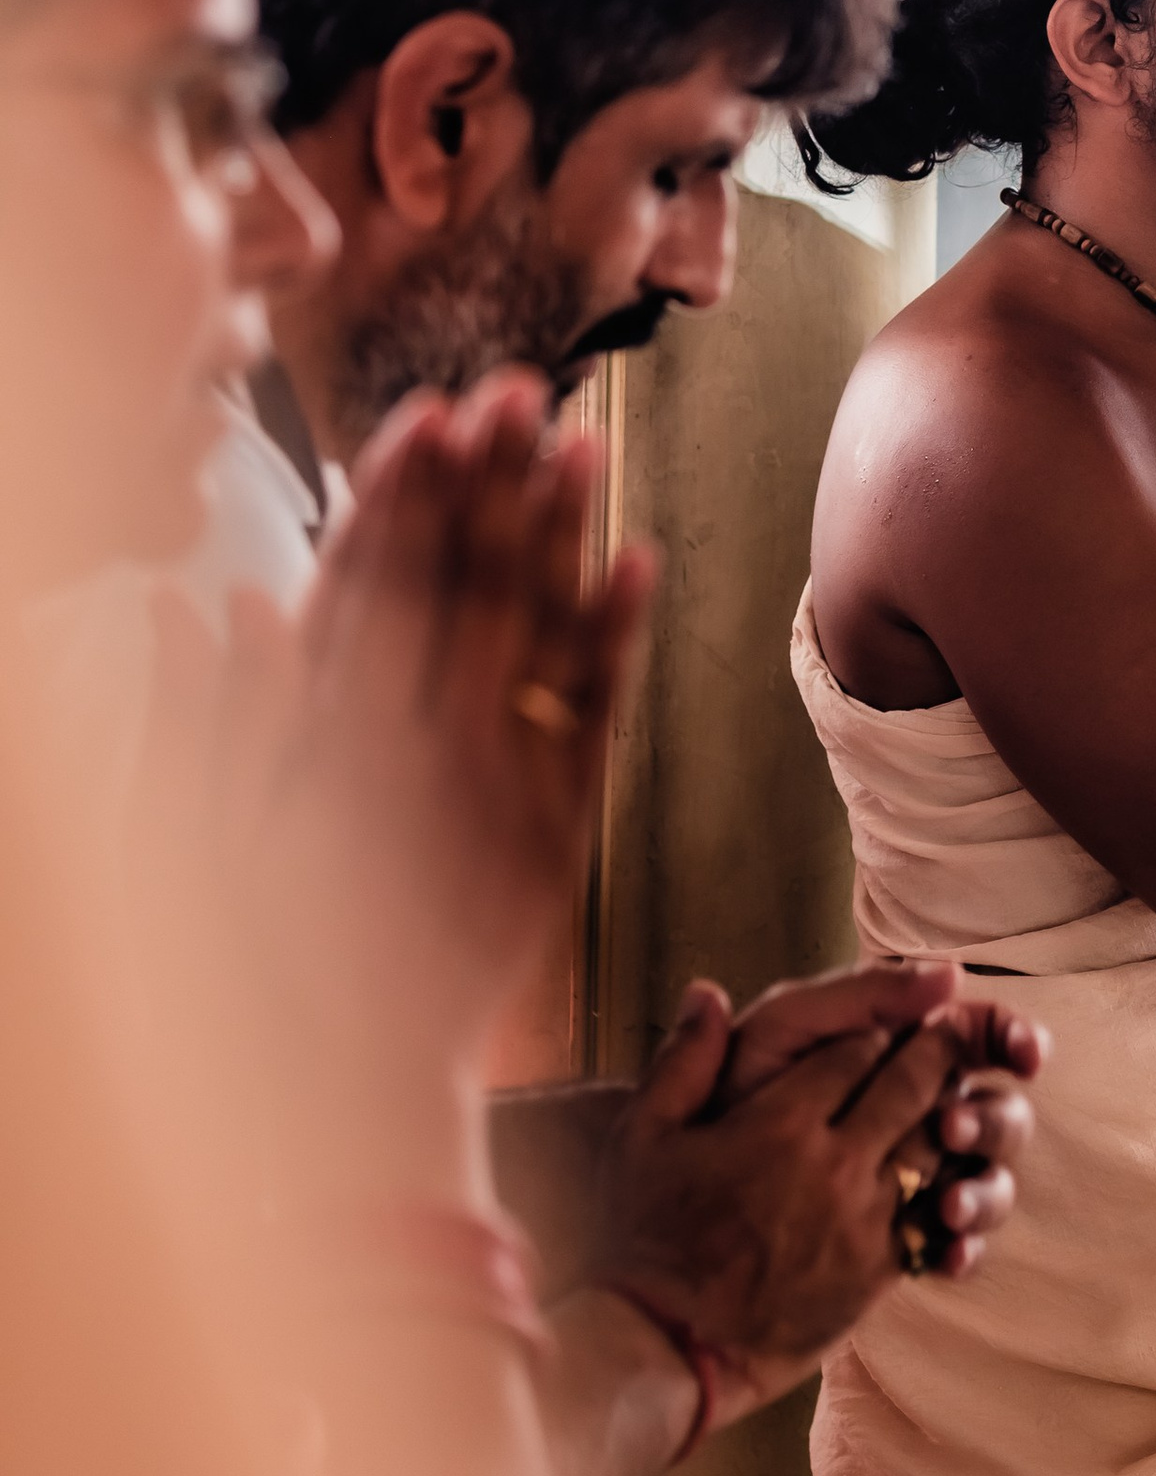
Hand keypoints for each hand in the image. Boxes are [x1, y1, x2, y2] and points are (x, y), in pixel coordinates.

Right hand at [144, 372, 652, 1162]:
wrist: (348, 1090)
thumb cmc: (252, 962)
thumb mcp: (195, 846)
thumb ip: (213, 721)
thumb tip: (230, 597)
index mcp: (327, 744)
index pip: (371, 586)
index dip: (402, 491)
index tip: (426, 412)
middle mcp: (421, 755)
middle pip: (463, 588)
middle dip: (491, 480)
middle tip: (522, 385)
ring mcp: (502, 793)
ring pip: (538, 633)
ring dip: (563, 530)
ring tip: (583, 438)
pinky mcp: (562, 836)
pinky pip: (600, 718)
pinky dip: (620, 635)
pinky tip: (640, 556)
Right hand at [582, 973, 1040, 1423]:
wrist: (669, 1345)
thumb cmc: (648, 1239)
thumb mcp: (643, 1138)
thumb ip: (683, 1060)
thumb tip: (707, 992)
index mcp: (779, 1123)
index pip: (856, 1050)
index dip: (878, 1025)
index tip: (892, 1014)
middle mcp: (832, 1164)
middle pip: (909, 1086)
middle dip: (935, 1050)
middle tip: (951, 1028)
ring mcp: (862, 1219)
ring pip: (934, 1145)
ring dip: (953, 1111)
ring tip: (960, 1089)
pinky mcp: (877, 1271)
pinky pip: (933, 1213)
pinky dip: (950, 1183)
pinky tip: (954, 1168)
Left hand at [719, 962, 1046, 1272]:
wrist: (673, 1202)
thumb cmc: (728, 1096)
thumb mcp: (781, 1031)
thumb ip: (855, 994)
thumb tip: (950, 972)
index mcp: (898, 1057)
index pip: (975, 1039)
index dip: (1007, 1038)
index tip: (1020, 1051)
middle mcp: (920, 1115)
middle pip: (996, 1111)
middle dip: (993, 1119)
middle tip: (954, 1129)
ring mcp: (917, 1181)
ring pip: (988, 1179)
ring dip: (984, 1189)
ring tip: (949, 1206)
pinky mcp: (903, 1242)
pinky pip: (957, 1245)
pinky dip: (962, 1249)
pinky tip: (947, 1256)